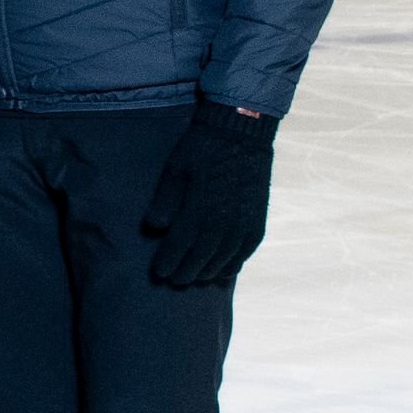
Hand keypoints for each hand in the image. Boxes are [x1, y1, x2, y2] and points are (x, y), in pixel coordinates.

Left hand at [140, 103, 277, 287]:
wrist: (242, 132)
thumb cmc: (203, 148)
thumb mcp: (176, 170)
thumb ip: (165, 202)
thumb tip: (154, 228)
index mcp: (200, 213)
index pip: (179, 249)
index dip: (168, 263)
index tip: (158, 272)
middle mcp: (224, 225)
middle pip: (201, 261)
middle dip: (185, 273)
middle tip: (174, 280)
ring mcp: (244, 226)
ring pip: (223, 262)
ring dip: (208, 272)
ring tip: (196, 277)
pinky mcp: (258, 222)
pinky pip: (245, 254)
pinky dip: (232, 265)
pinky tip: (223, 270)